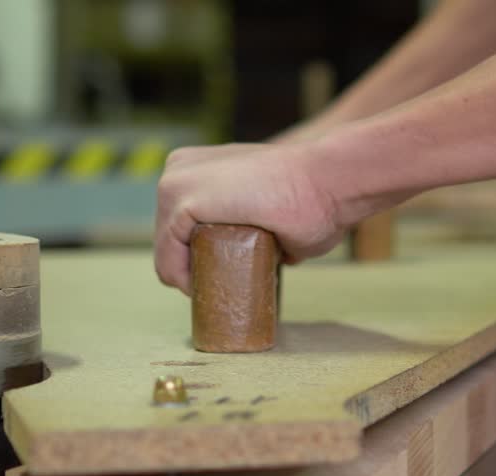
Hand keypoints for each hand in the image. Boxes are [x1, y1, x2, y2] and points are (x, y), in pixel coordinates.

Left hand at [154, 142, 343, 294]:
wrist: (328, 182)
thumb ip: (255, 223)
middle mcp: (180, 167)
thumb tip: (268, 252)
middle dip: (191, 265)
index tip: (222, 277)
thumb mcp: (270, 209)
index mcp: (199, 166)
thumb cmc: (314, 198)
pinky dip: (181, 279)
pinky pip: (167, 257)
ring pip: (166, 249)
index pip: (179, 224)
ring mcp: (176, 181)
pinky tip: (202, 289)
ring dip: (188, 274)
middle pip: (168, 236)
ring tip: (219, 287)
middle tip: (224, 286)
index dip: (195, 256)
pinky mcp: (180, 199)